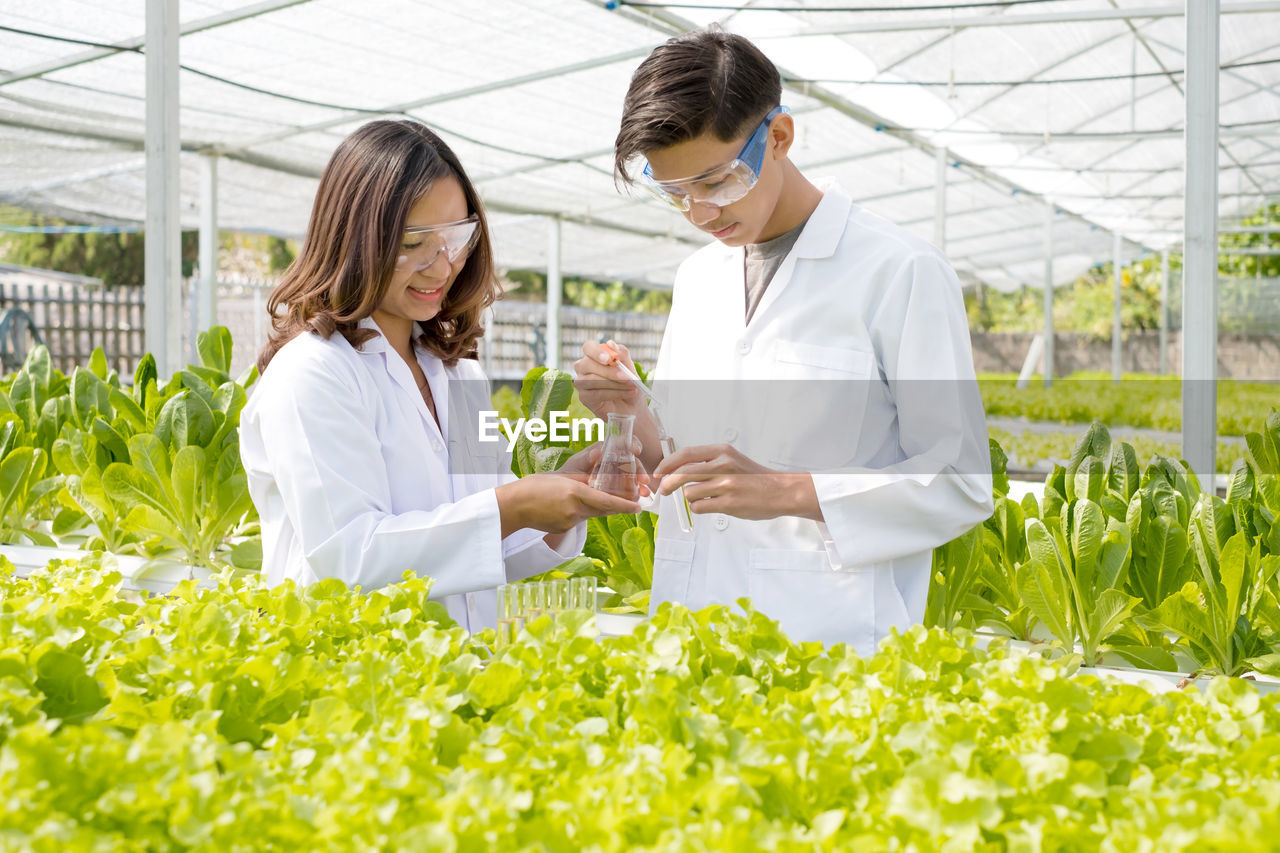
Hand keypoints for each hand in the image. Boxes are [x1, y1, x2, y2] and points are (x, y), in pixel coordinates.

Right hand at [495, 473, 642, 537]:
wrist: (513, 506)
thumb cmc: (534, 486)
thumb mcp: (560, 477)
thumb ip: (580, 480)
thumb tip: (596, 482)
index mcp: (575, 492)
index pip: (607, 501)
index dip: (625, 506)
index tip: (639, 507)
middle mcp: (575, 509)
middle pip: (601, 509)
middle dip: (614, 506)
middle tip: (627, 502)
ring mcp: (569, 522)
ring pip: (589, 514)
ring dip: (589, 507)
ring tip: (570, 497)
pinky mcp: (563, 529)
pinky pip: (577, 520)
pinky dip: (575, 513)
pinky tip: (560, 507)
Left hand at [555, 440, 651, 498]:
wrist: (564, 490)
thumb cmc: (569, 473)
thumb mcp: (576, 464)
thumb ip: (585, 458)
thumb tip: (597, 453)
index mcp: (604, 450)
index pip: (621, 442)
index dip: (632, 443)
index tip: (636, 450)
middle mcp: (612, 459)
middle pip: (630, 460)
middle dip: (639, 469)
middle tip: (644, 479)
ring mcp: (615, 472)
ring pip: (632, 474)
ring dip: (640, 482)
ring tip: (644, 492)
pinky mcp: (616, 486)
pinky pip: (629, 487)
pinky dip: (636, 492)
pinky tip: (639, 498)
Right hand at [572, 340, 645, 419]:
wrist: (633, 406)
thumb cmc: (630, 385)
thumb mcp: (630, 368)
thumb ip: (622, 355)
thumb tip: (610, 344)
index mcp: (594, 355)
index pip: (588, 347)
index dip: (596, 351)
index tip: (609, 358)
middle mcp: (584, 367)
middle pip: (588, 364)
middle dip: (610, 371)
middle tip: (627, 377)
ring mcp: (581, 382)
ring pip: (592, 380)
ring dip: (615, 384)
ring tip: (632, 387)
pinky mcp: (584, 397)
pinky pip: (596, 393)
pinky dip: (614, 393)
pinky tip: (628, 394)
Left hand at [652, 444, 822, 521]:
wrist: (780, 491)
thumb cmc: (754, 477)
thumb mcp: (732, 460)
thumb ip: (708, 463)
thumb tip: (679, 470)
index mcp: (722, 451)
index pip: (686, 454)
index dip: (667, 464)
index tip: (659, 472)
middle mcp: (723, 465)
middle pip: (682, 473)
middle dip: (668, 484)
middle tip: (663, 491)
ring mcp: (726, 485)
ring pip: (690, 493)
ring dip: (692, 498)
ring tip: (706, 497)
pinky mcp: (729, 503)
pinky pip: (700, 507)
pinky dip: (700, 508)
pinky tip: (711, 505)